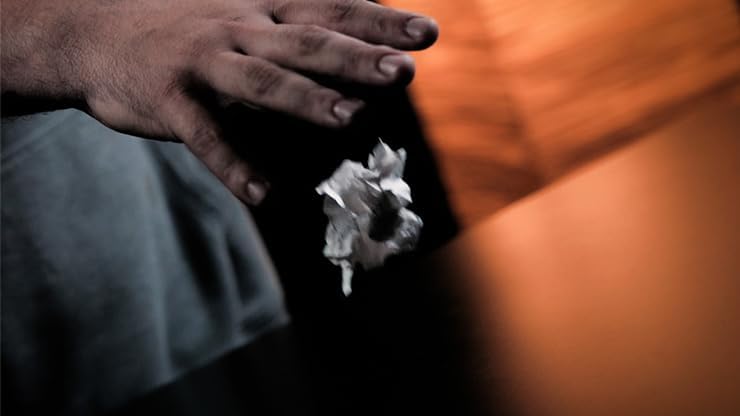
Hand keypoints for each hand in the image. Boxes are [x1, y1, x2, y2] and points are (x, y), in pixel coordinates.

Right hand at [1, 0, 437, 203]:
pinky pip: (206, 138)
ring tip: (351, 118)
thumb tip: (360, 63)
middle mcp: (239, 29)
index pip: (331, 10)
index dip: (379, 21)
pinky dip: (234, 166)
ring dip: (308, 100)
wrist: (91, 32)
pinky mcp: (169, 101)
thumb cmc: (184, 29)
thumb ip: (295, 39)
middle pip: (307, 43)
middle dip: (357, 57)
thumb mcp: (242, 18)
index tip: (427, 34)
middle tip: (405, 71)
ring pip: (263, 82)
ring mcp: (203, 63)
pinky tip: (264, 196)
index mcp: (263, 9)